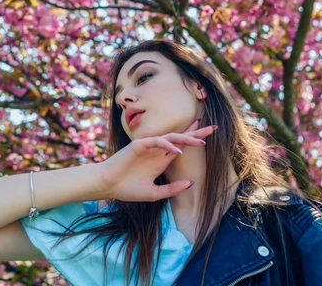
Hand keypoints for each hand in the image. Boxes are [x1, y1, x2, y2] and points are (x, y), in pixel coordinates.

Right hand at [96, 121, 216, 201]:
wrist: (108, 186)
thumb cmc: (128, 189)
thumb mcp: (155, 193)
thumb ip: (172, 189)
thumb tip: (191, 183)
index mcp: (161, 160)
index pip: (181, 146)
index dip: (194, 140)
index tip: (208, 137)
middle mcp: (157, 151)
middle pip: (180, 138)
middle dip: (196, 133)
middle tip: (213, 128)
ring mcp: (149, 146)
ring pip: (171, 137)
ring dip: (186, 138)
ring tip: (200, 142)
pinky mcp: (139, 145)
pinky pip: (156, 141)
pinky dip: (167, 144)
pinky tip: (177, 151)